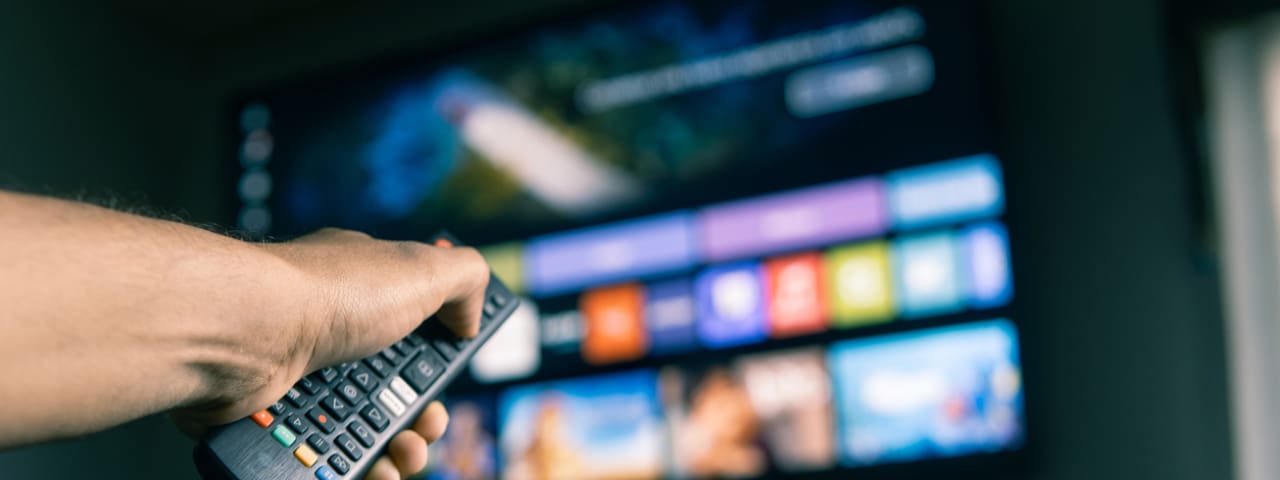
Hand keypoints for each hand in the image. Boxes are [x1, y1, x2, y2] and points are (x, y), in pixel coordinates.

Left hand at [171, 228, 489, 478]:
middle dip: (420, 422)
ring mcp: (301, 380)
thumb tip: (470, 319)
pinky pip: (318, 457)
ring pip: (359, 433)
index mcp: (366, 295)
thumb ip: (465, 280)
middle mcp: (331, 335)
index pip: (414, 334)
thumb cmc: (327, 294)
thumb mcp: (421, 268)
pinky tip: (363, 470)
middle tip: (421, 429)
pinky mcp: (272, 420)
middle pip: (391, 394)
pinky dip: (347, 469)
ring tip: (395, 458)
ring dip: (392, 455)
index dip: (437, 367)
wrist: (243, 332)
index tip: (443, 387)